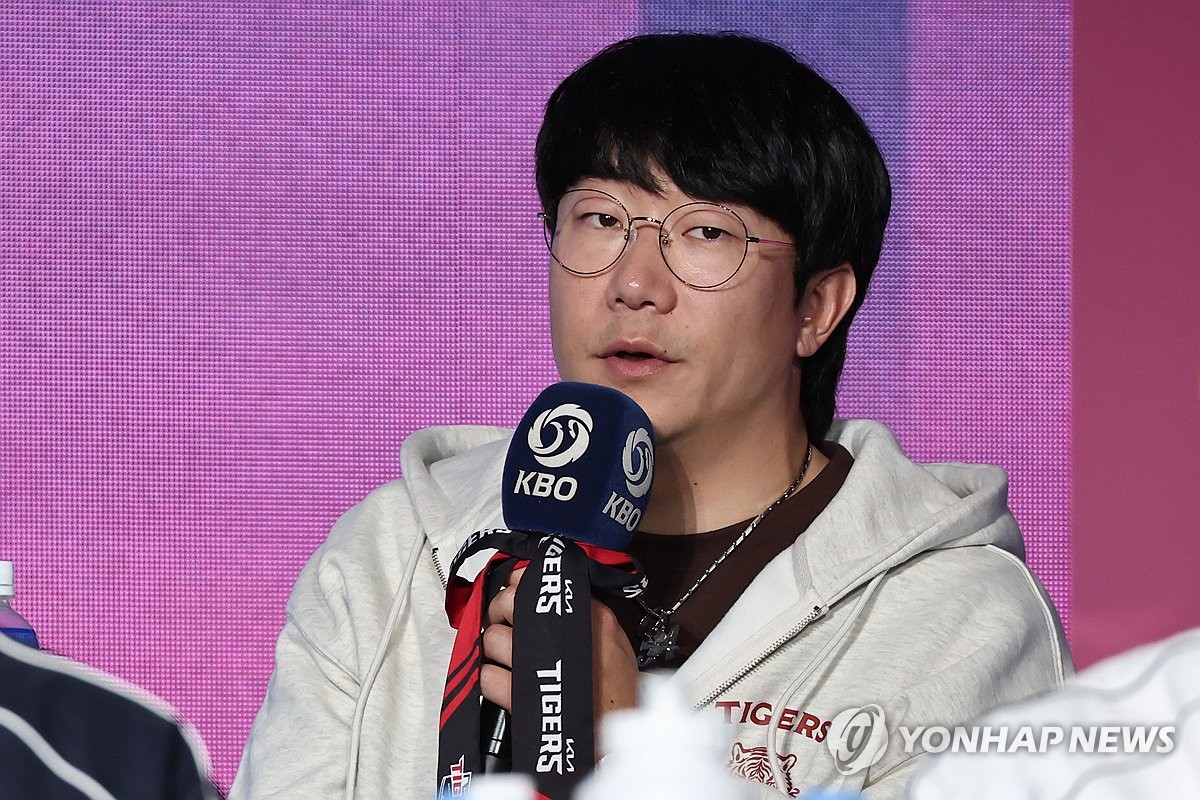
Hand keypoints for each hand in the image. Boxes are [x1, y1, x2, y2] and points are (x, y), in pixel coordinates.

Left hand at [480, 567, 639, 743]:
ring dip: (493, 649)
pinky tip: (503, 683)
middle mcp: (563, 634)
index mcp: (591, 616)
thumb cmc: (619, 693)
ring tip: (506, 657)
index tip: (512, 589)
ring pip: (492, 639)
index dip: (517, 584)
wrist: (619, 733)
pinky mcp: (524, 696)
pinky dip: (490, 680)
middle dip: (498, 612)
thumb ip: (587, 613)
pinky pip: (488, 677)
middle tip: (501, 621)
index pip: (540, 580)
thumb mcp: (616, 640)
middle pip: (509, 603)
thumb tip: (547, 594)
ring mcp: (540, 665)